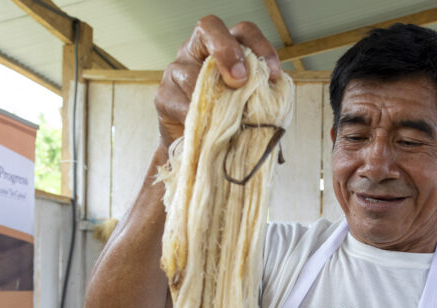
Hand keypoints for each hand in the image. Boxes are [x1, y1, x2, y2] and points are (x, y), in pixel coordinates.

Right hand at [154, 16, 281, 149]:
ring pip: (192, 73)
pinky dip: (197, 119)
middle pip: (209, 28)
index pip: (244, 31)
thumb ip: (260, 96)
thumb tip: (273, 101)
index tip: (273, 76)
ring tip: (227, 120)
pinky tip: (208, 131)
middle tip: (239, 80)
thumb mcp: (250, 107)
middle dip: (226, 50)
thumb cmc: (230, 122)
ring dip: (213, 98)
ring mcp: (177, 70)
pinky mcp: (163, 97)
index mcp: (225, 48)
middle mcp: (198, 50)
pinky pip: (180, 104)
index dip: (260, 47)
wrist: (201, 150)